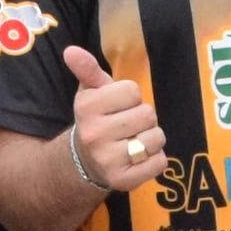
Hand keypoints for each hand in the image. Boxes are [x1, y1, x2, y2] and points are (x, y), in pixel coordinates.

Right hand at [61, 45, 161, 193]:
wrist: (84, 161)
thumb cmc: (96, 118)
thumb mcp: (90, 92)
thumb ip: (87, 69)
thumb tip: (70, 50)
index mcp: (87, 107)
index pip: (132, 91)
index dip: (130, 97)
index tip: (118, 106)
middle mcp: (94, 134)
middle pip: (148, 114)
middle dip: (144, 117)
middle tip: (128, 125)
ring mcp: (108, 160)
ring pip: (156, 138)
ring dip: (152, 138)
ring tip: (134, 140)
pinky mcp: (123, 181)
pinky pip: (159, 162)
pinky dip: (155, 159)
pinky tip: (139, 158)